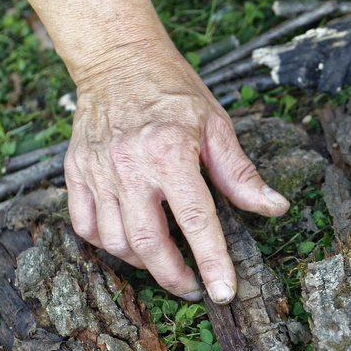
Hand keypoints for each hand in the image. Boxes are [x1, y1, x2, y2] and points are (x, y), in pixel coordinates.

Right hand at [14, 0, 288, 302]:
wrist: (117, 58)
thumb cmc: (171, 90)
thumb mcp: (215, 124)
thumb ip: (240, 173)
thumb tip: (274, 208)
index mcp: (170, 151)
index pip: (195, 220)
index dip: (212, 262)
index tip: (223, 292)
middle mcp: (130, 164)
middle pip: (148, 241)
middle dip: (172, 276)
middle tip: (191, 288)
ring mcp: (98, 170)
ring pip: (114, 240)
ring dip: (141, 262)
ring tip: (163, 262)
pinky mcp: (76, 171)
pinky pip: (85, 226)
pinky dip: (107, 244)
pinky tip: (128, 242)